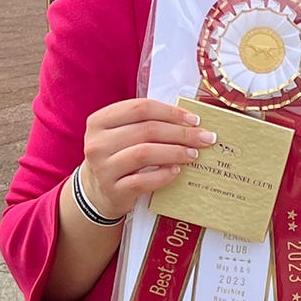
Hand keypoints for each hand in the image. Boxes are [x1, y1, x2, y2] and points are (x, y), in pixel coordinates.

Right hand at [78, 98, 214, 217]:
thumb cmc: (120, 156)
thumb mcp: (125, 135)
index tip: (195, 119)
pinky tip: (176, 171)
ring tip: (193, 154)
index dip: (171, 112)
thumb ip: (150, 123)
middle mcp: (97, 143)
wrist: (99, 192)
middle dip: (181, 133)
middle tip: (204, 138)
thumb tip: (191, 121)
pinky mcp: (112, 190)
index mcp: (100, 121)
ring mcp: (102, 168)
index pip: (140, 108)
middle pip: (147, 130)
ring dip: (175, 152)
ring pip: (144, 153)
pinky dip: (163, 175)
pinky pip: (142, 181)